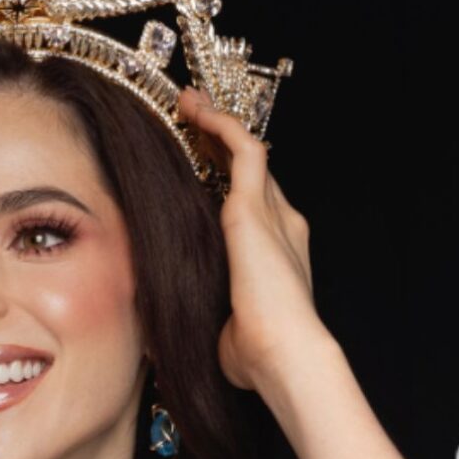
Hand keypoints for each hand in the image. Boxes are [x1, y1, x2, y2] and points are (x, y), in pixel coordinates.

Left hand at [178, 86, 334, 394]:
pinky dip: (221, 125)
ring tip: (190, 102)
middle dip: (220, 141)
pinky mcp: (256, 207)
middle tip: (190, 118)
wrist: (285, 355)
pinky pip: (243, 149)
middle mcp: (282, 225)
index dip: (229, 179)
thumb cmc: (258, 356)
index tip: (200, 162)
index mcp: (279, 254)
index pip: (254, 203)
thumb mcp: (227, 332)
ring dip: (218, 123)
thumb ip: (211, 322)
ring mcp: (273, 213)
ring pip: (247, 152)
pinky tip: (197, 111)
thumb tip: (173, 342)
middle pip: (251, 171)